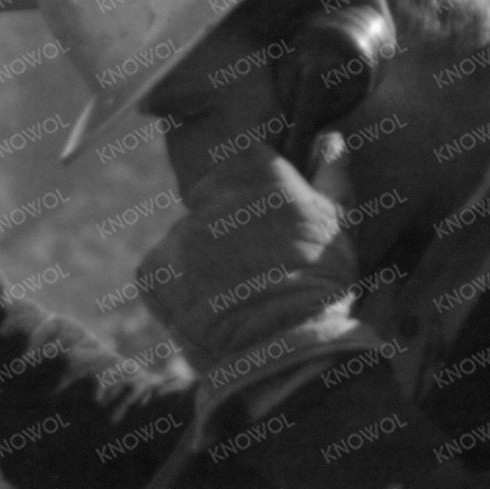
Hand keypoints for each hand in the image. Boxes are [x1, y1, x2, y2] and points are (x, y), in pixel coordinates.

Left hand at [136, 150, 373, 409]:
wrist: (283, 350)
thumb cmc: (320, 283)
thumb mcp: (338, 224)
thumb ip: (331, 174)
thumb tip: (330, 138)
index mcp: (253, 171)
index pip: (240, 155)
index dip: (252, 185)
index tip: (266, 212)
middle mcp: (207, 194)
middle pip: (208, 198)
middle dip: (226, 223)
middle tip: (254, 262)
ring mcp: (176, 232)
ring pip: (186, 237)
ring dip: (203, 256)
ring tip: (235, 292)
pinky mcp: (151, 270)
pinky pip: (163, 269)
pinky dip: (179, 285)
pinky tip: (209, 307)